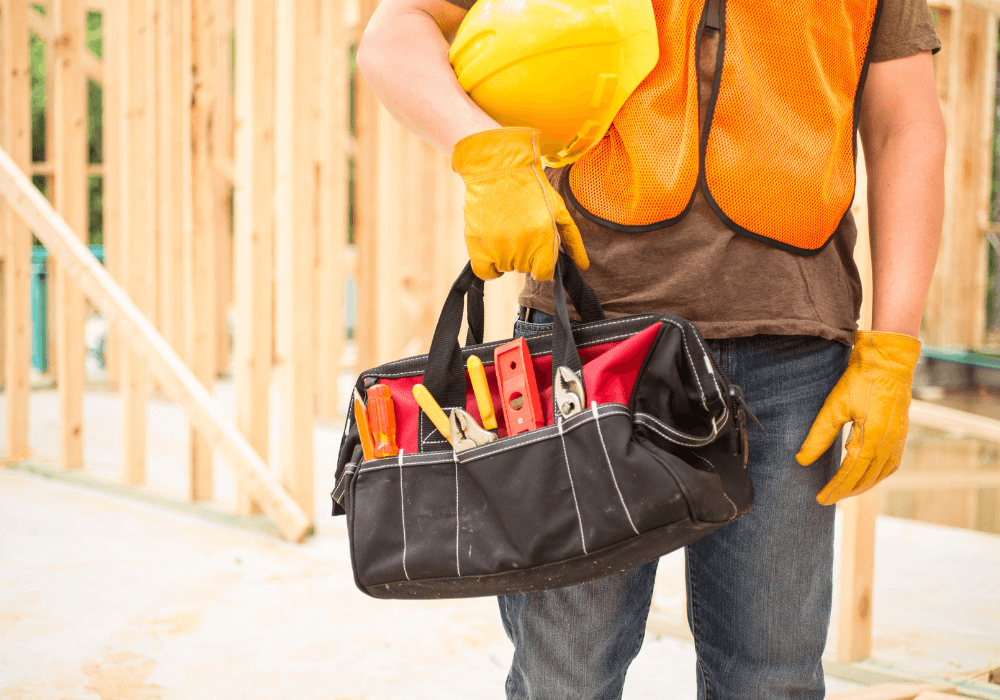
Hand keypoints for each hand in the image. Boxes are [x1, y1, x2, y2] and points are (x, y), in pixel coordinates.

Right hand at [451, 127, 589, 280]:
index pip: (544, 273)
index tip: (537, 253)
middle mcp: (522, 246)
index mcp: (544, 237)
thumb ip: (572, 241)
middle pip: (525, 269)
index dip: (542, 265)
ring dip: (508, 256)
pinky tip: (494, 252)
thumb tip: (583, 267)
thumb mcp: (558, 210)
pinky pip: (485, 273)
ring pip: (507, 268)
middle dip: (525, 255)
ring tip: (506, 231)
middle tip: (520, 230)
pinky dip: (490, 268)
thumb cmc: (531, 187)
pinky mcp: (477, 245)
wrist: (497, 169)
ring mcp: (498, 247)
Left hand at [795, 330, 920, 504]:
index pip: (850, 474)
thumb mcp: (834, 407)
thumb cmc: (860, 381)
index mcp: (872, 439)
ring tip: (844, 491)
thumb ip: (819, 436)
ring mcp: (898, 440)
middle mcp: (888, 444)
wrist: (889, 362)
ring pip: (880, 474)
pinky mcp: (901, 434)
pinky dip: (877, 475)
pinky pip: (891, 464)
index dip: (835, 488)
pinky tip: (866, 475)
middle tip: (827, 498)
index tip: (821, 498)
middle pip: (866, 478)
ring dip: (862, 486)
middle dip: (846, 491)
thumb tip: (802, 460)